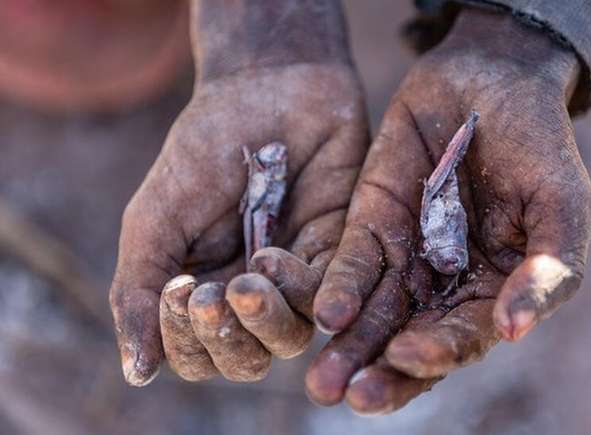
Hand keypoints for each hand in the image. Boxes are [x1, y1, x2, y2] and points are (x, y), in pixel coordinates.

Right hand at [109, 0, 367, 385]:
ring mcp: (296, 277)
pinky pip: (326, 297)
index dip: (184, 342)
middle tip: (209, 297)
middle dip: (224, 340)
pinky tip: (273, 256)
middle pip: (245, 359)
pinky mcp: (338, 253)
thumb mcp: (155, 218)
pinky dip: (298, 289)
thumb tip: (137, 374)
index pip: (195, 355)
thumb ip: (139, 291)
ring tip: (246, 283)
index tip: (176, 293)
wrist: (266, 86)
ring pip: (288, 340)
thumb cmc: (204, 149)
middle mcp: (252, 295)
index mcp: (203, 290)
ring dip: (263, 322)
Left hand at [304, 8, 590, 412]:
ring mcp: (406, 256)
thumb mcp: (562, 205)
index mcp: (495, 292)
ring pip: (373, 314)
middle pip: (410, 341)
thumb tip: (515, 332)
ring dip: (349, 348)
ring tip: (323, 381)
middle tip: (354, 395)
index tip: (410, 356)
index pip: (464, 338)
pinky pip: (352, 262)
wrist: (492, 78)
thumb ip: (548, 269)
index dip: (439, 352)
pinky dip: (339, 287)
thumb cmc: (540, 144)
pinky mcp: (371, 224)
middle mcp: (446, 286)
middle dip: (383, 372)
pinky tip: (326, 311)